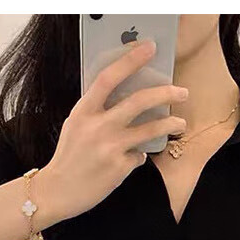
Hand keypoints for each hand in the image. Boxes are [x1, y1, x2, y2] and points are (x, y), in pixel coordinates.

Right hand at [39, 39, 187, 223]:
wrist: (57, 191)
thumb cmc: (68, 158)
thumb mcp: (75, 126)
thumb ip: (96, 111)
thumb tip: (125, 99)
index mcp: (84, 111)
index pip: (109, 78)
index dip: (131, 60)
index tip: (149, 48)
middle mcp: (98, 127)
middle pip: (139, 101)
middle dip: (166, 93)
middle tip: (182, 92)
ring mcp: (110, 147)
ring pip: (150, 129)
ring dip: (170, 124)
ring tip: (180, 123)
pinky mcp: (119, 167)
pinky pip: (140, 156)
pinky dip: (140, 155)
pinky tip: (133, 158)